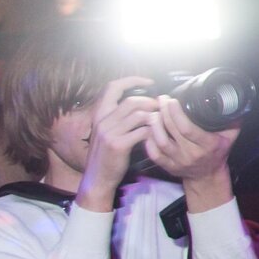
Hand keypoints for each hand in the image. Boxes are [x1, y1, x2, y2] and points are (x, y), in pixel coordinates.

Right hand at [79, 76, 165, 206]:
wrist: (97, 178)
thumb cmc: (107, 153)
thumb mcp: (107, 131)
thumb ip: (119, 117)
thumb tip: (140, 103)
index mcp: (99, 114)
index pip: (112, 87)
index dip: (132, 80)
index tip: (149, 82)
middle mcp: (102, 120)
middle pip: (132, 100)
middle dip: (151, 102)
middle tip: (161, 108)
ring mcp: (109, 132)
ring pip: (139, 114)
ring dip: (154, 117)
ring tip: (161, 121)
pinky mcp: (118, 145)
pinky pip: (142, 131)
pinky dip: (153, 131)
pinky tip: (156, 135)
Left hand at [142, 99, 239, 207]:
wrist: (208, 176)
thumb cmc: (218, 152)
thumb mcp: (230, 136)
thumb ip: (231, 120)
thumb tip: (232, 101)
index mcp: (208, 145)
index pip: (188, 128)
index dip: (177, 113)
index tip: (172, 101)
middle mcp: (192, 153)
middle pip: (172, 131)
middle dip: (164, 112)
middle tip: (161, 100)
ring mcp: (179, 161)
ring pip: (161, 142)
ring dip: (154, 125)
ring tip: (153, 112)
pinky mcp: (168, 166)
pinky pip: (154, 154)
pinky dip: (149, 141)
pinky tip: (149, 130)